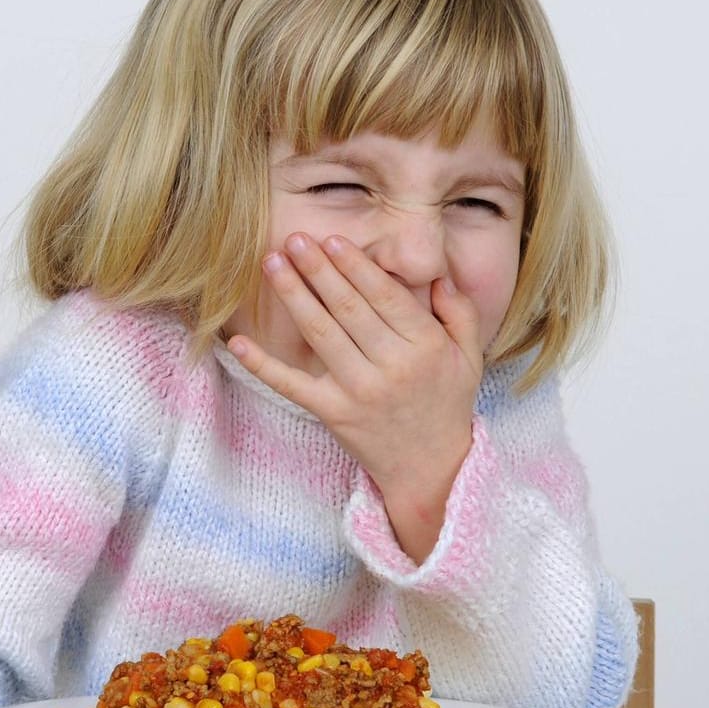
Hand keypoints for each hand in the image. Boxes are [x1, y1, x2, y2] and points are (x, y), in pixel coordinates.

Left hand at [226, 232, 483, 540]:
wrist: (431, 469)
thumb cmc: (447, 404)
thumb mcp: (468, 357)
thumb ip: (459, 312)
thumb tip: (437, 275)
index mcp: (424, 346)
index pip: (384, 296)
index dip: (355, 266)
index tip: (331, 239)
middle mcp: (391, 366)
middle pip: (347, 307)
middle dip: (318, 269)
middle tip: (294, 238)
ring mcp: (359, 391)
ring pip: (320, 333)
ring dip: (293, 295)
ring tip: (272, 263)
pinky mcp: (333, 414)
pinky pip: (293, 385)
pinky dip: (263, 364)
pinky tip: (240, 341)